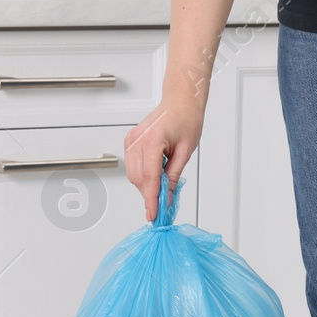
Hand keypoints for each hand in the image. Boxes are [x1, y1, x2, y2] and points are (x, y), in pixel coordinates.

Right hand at [124, 95, 203, 220]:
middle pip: (138, 179)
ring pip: (133, 175)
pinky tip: (156, 172)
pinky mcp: (130, 141)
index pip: (149, 178)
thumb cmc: (186, 120)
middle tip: (163, 204)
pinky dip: (143, 175)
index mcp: (152, 140)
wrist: (180, 102)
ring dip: (146, 185)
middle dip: (150, 194)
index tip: (153, 215)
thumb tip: (167, 197)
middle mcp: (137, 140)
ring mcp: (131, 140)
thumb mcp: (185, 152)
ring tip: (163, 183)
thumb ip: (173, 177)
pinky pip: (132, 166)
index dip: (151, 200)